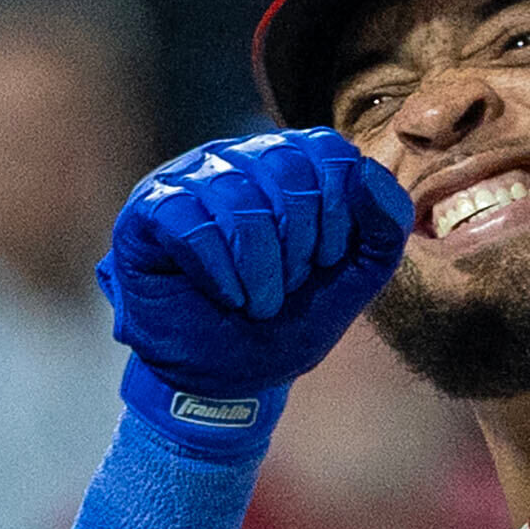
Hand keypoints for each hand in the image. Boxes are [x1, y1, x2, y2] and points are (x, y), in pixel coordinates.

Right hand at [98, 129, 411, 405]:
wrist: (227, 378)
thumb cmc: (284, 323)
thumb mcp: (352, 282)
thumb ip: (383, 229)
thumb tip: (370, 172)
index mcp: (289, 165)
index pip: (325, 150)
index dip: (338, 208)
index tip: (327, 260)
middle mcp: (237, 159)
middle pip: (283, 166)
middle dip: (298, 240)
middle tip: (288, 288)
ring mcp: (187, 181)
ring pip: (234, 194)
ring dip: (257, 265)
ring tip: (257, 303)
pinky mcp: (146, 212)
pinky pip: (185, 219)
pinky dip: (216, 268)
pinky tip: (226, 296)